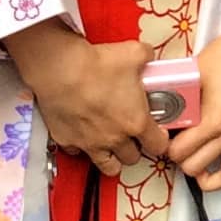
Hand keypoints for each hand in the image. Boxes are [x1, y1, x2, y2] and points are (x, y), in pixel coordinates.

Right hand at [4, 19, 169, 173]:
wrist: (60, 69)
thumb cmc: (98, 63)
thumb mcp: (134, 53)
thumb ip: (146, 57)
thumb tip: (147, 55)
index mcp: (136, 122)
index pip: (159, 146)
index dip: (160, 140)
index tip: (157, 133)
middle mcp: (115, 139)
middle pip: (133, 158)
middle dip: (136, 148)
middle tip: (132, 135)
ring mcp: (91, 143)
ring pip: (109, 167)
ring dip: (113, 159)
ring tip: (112, 145)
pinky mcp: (68, 141)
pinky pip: (78, 153)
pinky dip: (82, 147)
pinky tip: (83, 134)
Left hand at [170, 9, 220, 191]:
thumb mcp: (192, 75)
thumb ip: (174, 96)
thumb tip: (155, 107)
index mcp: (214, 121)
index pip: (180, 152)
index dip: (165, 146)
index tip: (161, 135)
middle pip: (196, 167)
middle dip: (179, 158)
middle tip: (172, 142)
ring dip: (208, 176)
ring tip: (195, 166)